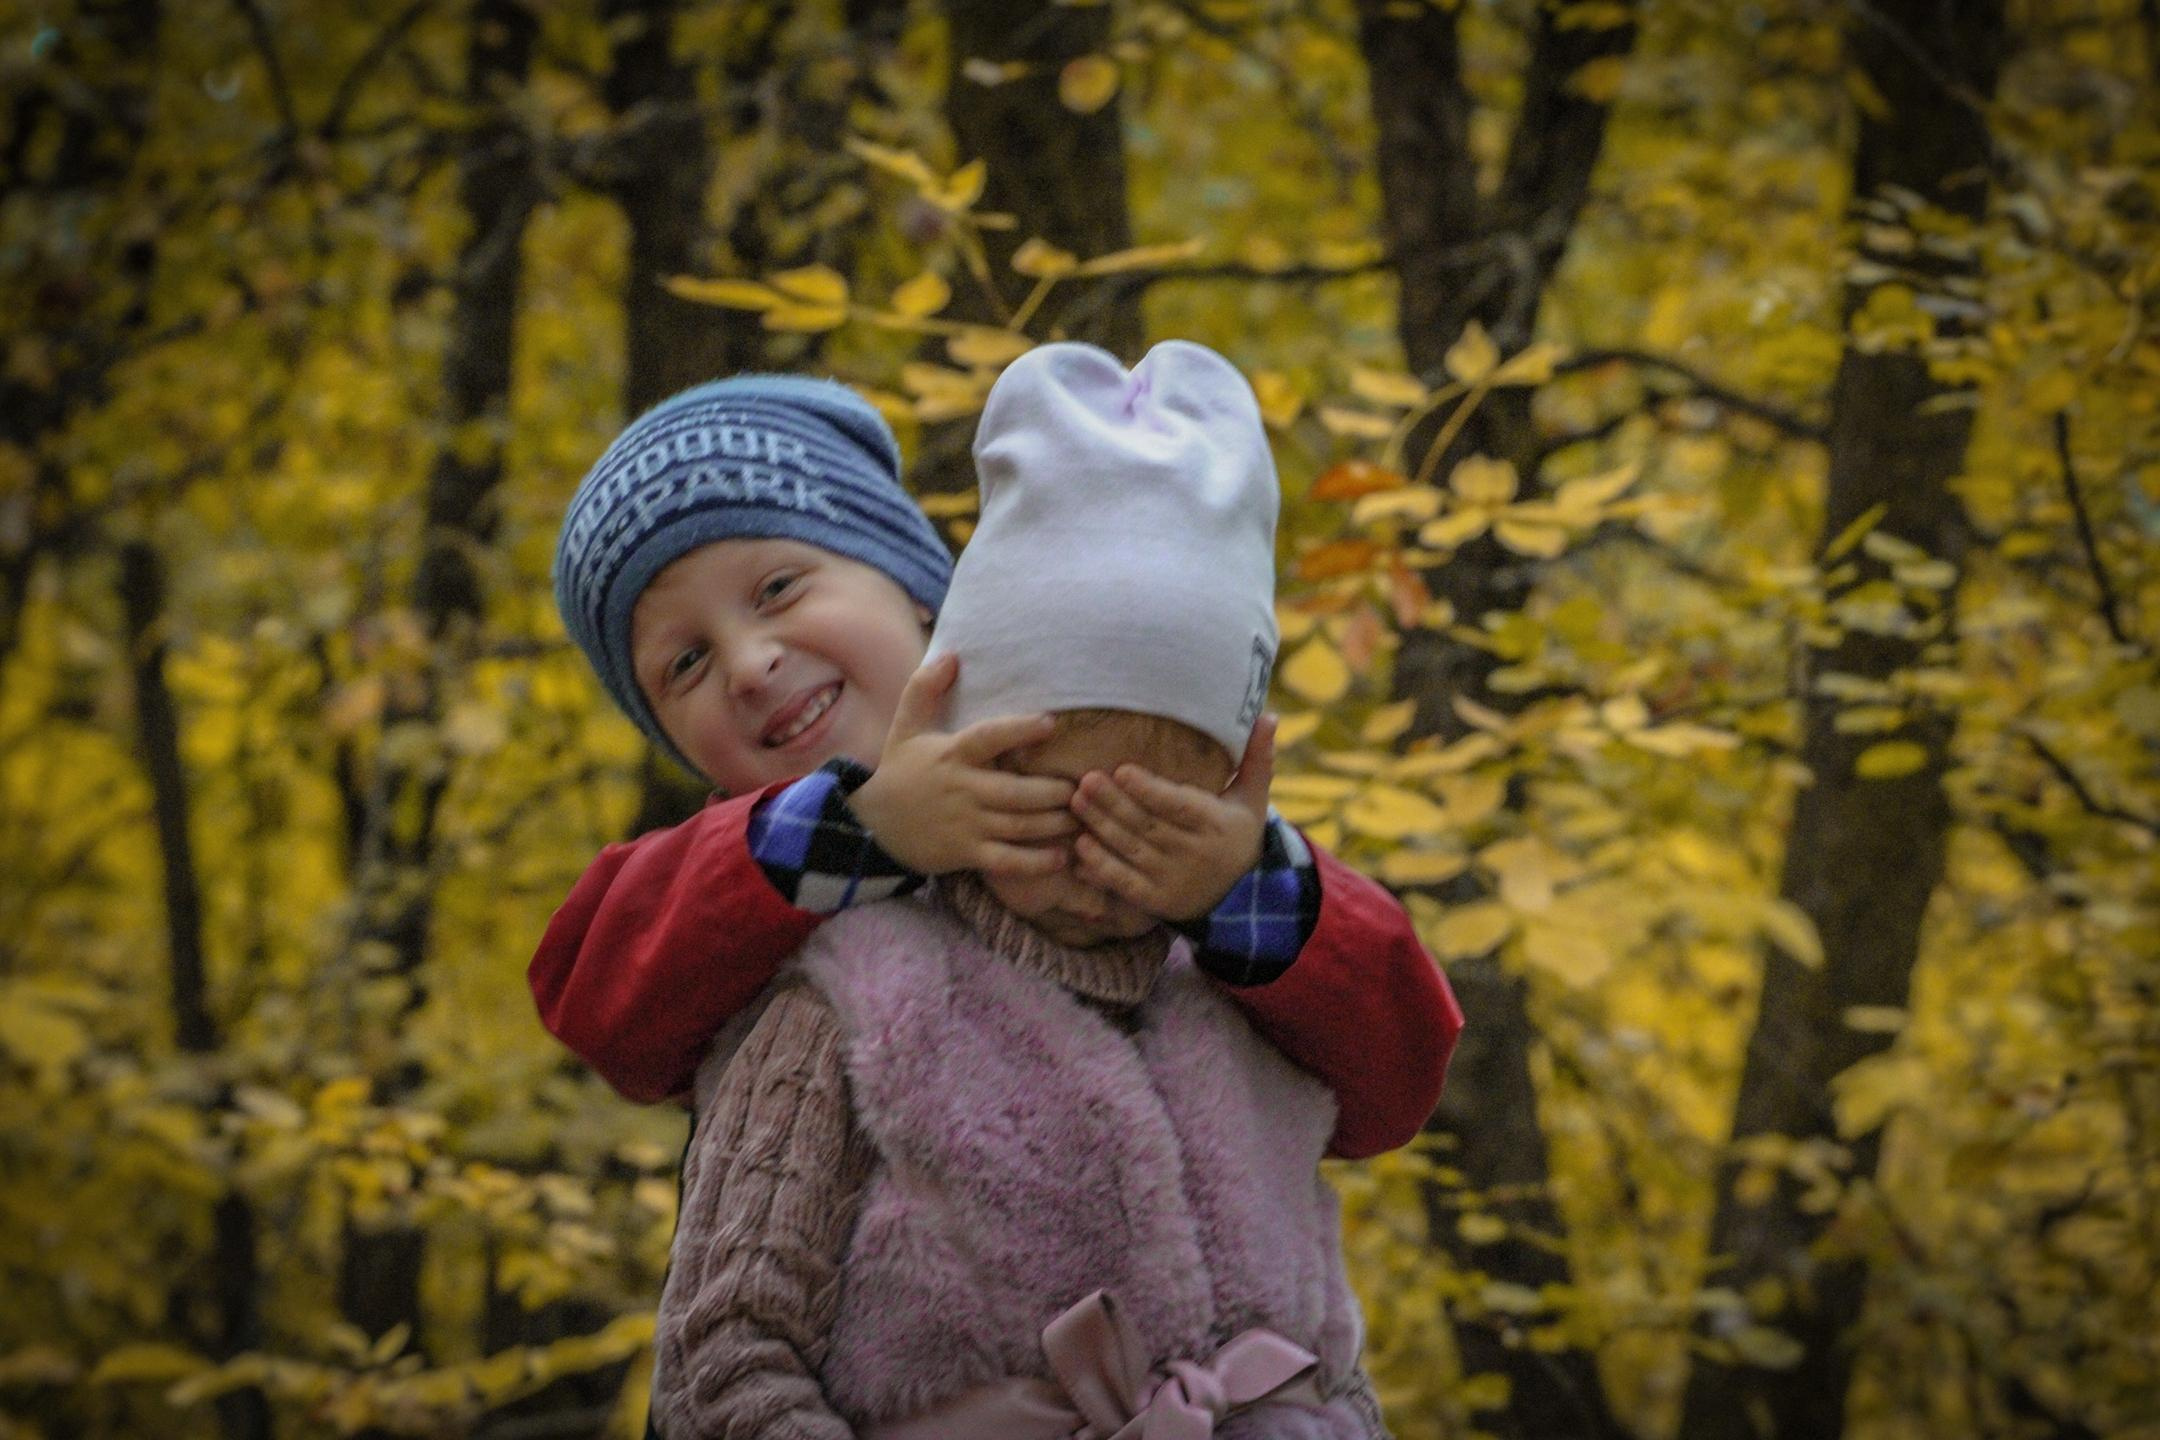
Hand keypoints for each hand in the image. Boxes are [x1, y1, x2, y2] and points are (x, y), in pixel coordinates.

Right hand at [846, 654, 1077, 877]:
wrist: (871, 825)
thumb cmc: (899, 773)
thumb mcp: (906, 728)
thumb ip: (924, 689)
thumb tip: (951, 655)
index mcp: (953, 754)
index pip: (989, 737)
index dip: (1020, 730)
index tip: (1051, 723)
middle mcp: (962, 789)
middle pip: (1017, 791)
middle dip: (1055, 791)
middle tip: (1083, 787)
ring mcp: (965, 824)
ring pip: (1019, 825)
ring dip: (1055, 824)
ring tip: (1082, 818)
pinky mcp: (965, 853)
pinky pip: (1007, 861)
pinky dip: (1036, 862)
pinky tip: (1061, 857)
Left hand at [1069, 713, 1276, 922]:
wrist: (1240, 895)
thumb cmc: (1238, 832)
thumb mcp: (1253, 798)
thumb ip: (1257, 757)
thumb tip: (1269, 715)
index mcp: (1216, 824)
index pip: (1179, 806)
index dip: (1150, 790)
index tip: (1122, 769)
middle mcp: (1194, 854)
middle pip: (1148, 826)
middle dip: (1114, 803)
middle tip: (1085, 780)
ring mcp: (1173, 879)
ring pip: (1131, 850)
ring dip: (1100, 827)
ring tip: (1075, 802)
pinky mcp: (1156, 900)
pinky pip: (1124, 884)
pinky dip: (1101, 868)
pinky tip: (1079, 848)